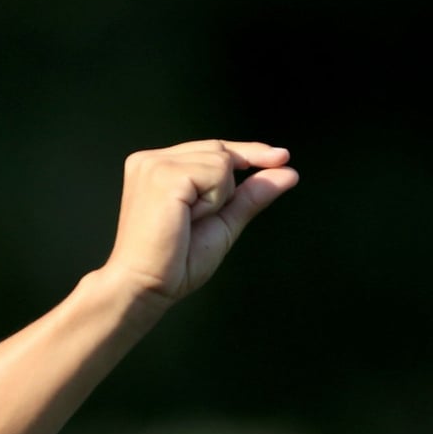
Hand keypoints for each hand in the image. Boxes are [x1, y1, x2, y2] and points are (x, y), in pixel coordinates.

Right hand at [105, 140, 298, 305]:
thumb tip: (288, 172)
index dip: (249, 152)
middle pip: (220, 151)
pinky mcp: (163, 173)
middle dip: (223, 189)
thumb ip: (250, 196)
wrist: (144, 285)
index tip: (282, 156)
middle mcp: (151, 159)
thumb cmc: (173, 263)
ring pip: (221, 160)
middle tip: (191, 223)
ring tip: (184, 222)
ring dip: (216, 198)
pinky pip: (216, 172)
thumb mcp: (222, 223)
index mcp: (157, 168)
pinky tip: (185, 218)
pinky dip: (212, 201)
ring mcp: (154, 163)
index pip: (213, 148)